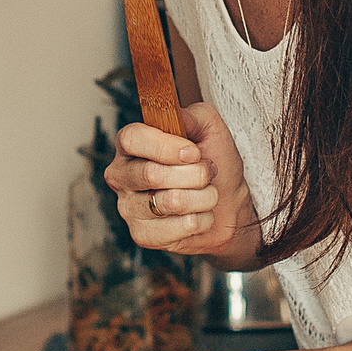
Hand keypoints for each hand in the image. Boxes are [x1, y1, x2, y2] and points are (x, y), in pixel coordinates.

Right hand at [104, 101, 255, 259]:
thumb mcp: (210, 129)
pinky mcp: (142, 235)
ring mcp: (129, 208)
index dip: (164, 146)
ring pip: (170, 202)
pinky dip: (200, 220)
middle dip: (194, 174)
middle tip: (207, 173)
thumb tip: (176, 117)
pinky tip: (198, 215)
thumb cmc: (214, 165)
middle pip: (152, 173)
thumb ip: (194, 116)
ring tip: (207, 194)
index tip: (193, 152)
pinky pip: (177, 228)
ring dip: (203, 197)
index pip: (132, 138)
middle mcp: (122, 175)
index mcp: (131, 145)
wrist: (229, 205)